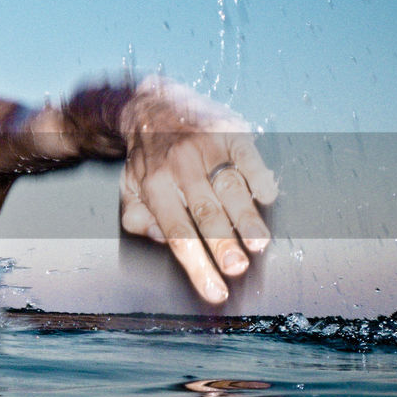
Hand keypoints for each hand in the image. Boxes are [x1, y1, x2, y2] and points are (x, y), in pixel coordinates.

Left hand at [117, 76, 277, 303]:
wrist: (151, 105)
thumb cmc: (146, 159)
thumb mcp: (129, 189)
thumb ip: (139, 218)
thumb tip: (164, 240)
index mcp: (154, 185)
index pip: (178, 232)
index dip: (197, 264)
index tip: (215, 291)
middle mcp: (179, 165)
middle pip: (204, 211)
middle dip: (221, 242)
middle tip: (237, 269)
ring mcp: (204, 146)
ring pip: (229, 186)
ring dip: (245, 216)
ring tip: (259, 244)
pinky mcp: (227, 130)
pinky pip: (245, 154)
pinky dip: (258, 174)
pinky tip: (267, 195)